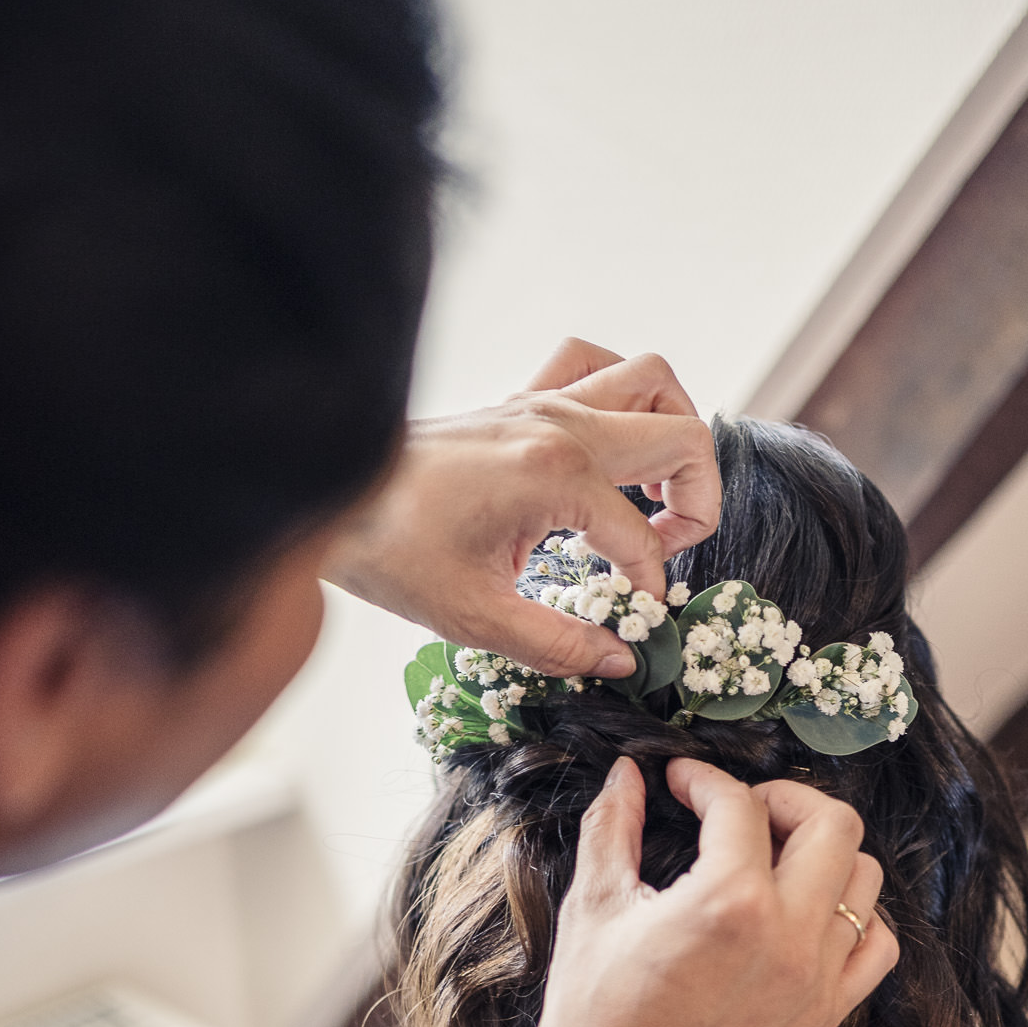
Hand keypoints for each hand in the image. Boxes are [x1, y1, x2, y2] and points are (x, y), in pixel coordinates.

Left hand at [323, 341, 718, 680]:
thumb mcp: (475, 616)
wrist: (330, 494)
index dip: (650, 586)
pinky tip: (608, 448)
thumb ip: (557, 644)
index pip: (643, 536)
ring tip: (656, 494)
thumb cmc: (391, 549)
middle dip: (698, 497)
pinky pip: (592, 365)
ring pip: (652, 379)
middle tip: (668, 549)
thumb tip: (618, 661)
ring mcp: (542, 402)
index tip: (633, 618)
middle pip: (682, 433)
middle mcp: (560, 424)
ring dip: (673, 430)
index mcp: (556, 475)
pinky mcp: (520, 400)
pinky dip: (620, 394)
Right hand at [513, 757, 897, 1026]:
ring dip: (821, 854)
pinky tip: (803, 915)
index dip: (703, 780)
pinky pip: (876, 945)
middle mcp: (789, 935)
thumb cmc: (592, 1022)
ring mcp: (818, 979)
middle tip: (739, 811)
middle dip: (785, 799)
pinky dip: (853, 917)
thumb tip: (628, 773)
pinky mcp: (827, 1015)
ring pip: (865, 879)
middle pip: (834, 824)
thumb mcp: (591, 911)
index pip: (738, 805)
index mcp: (728, 902)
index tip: (678, 783)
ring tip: (769, 860)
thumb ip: (612, 828)